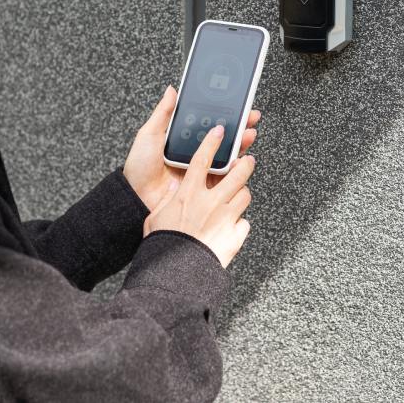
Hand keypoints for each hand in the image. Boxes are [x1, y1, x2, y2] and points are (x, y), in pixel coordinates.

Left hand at [122, 85, 260, 210]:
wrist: (137, 196)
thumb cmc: (140, 167)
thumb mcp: (150, 135)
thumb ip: (163, 113)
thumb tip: (172, 90)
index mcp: (185, 141)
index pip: (209, 124)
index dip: (224, 113)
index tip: (237, 103)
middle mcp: (197, 154)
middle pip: (224, 138)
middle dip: (239, 126)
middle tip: (248, 117)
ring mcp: (203, 170)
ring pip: (229, 155)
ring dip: (241, 143)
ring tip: (247, 134)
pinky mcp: (207, 186)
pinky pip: (226, 176)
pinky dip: (236, 167)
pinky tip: (240, 158)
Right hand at [142, 123, 253, 267]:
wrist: (176, 272)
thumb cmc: (162, 244)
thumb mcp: (155, 216)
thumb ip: (168, 199)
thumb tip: (174, 187)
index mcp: (188, 193)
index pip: (203, 159)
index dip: (213, 142)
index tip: (220, 131)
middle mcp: (210, 201)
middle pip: (236, 173)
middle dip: (245, 162)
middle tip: (247, 159)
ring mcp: (225, 218)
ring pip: (245, 195)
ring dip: (243, 192)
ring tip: (240, 193)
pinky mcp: (235, 235)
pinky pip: (244, 223)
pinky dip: (239, 223)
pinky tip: (233, 226)